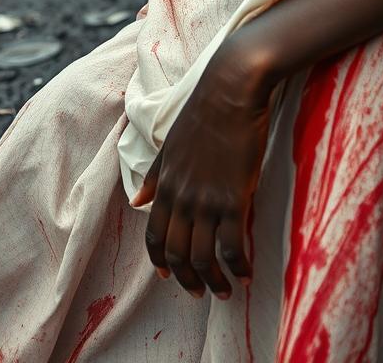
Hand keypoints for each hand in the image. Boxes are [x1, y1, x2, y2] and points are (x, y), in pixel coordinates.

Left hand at [132, 41, 272, 298]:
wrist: (231, 88)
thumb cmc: (204, 110)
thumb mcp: (171, 143)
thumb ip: (154, 174)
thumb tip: (136, 201)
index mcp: (164, 184)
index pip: (154, 237)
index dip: (160, 262)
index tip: (169, 277)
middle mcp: (181, 197)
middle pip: (177, 254)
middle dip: (187, 280)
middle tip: (201, 292)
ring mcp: (206, 200)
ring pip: (203, 257)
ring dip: (213, 281)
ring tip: (225, 290)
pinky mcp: (234, 198)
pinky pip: (232, 245)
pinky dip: (237, 265)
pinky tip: (246, 272)